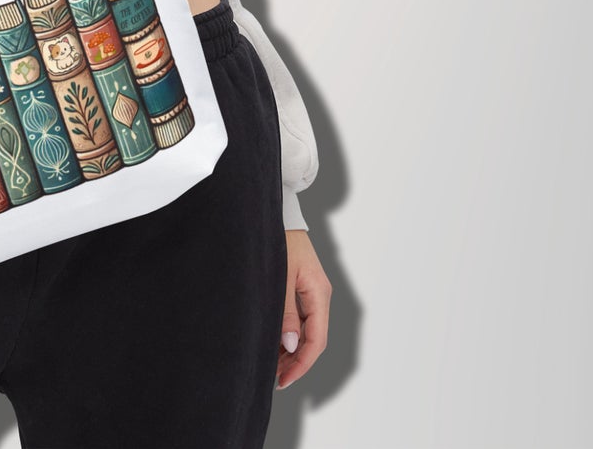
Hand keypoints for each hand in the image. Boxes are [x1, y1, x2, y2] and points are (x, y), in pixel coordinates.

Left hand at [276, 229, 330, 389]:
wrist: (278, 212)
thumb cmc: (280, 239)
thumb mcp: (280, 276)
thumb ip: (286, 311)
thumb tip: (291, 344)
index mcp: (319, 293)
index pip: (316, 340)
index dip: (301, 363)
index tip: (284, 379)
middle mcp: (320, 294)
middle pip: (313, 338)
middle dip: (295, 361)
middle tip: (275, 378)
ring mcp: (312, 290)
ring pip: (307, 330)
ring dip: (292, 349)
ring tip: (272, 364)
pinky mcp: (303, 285)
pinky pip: (301, 318)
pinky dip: (289, 333)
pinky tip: (275, 341)